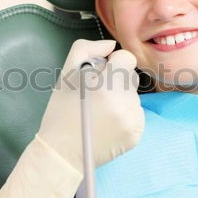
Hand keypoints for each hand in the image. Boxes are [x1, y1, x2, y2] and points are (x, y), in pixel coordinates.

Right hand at [0, 39, 144, 197]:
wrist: (62, 151)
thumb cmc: (61, 110)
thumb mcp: (66, 73)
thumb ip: (87, 49)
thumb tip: (111, 45)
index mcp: (107, 84)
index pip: (127, 59)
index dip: (112, 64)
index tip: (100, 76)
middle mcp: (124, 102)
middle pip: (131, 78)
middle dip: (117, 82)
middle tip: (96, 96)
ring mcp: (133, 120)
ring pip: (134, 97)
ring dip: (121, 100)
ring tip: (100, 113)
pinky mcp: (136, 135)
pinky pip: (136, 115)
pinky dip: (124, 117)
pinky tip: (107, 125)